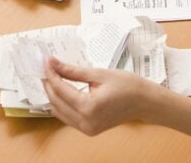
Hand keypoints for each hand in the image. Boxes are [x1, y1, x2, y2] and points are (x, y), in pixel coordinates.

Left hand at [43, 57, 157, 135]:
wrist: (144, 101)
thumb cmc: (128, 85)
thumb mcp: (99, 74)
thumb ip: (73, 71)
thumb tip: (54, 64)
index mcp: (89, 107)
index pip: (60, 90)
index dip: (51, 74)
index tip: (46, 61)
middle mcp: (85, 122)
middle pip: (56, 102)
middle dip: (49, 84)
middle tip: (47, 67)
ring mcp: (86, 128)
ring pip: (58, 111)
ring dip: (53, 94)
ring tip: (52, 76)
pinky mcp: (88, 129)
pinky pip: (67, 117)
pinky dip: (62, 103)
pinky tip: (62, 90)